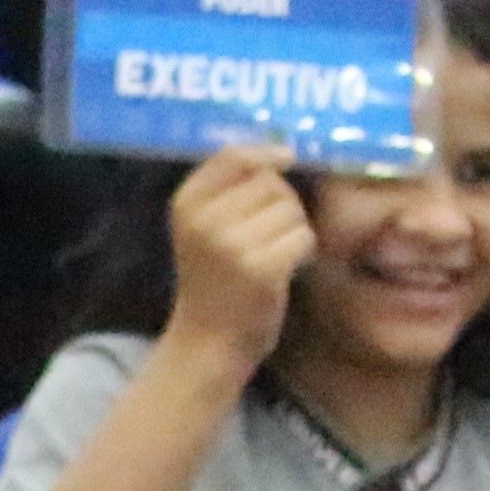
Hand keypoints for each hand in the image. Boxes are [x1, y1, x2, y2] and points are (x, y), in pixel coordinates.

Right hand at [164, 141, 312, 375]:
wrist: (207, 343)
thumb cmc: (213, 280)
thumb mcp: (203, 227)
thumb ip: (229, 187)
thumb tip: (282, 147)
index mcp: (186, 205)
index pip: (233, 156)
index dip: (266, 152)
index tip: (286, 158)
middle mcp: (205, 220)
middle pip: (271, 181)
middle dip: (281, 202)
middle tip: (266, 235)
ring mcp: (232, 245)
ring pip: (291, 209)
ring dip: (292, 229)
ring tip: (271, 253)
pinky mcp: (262, 268)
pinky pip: (302, 236)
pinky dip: (301, 251)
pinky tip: (284, 269)